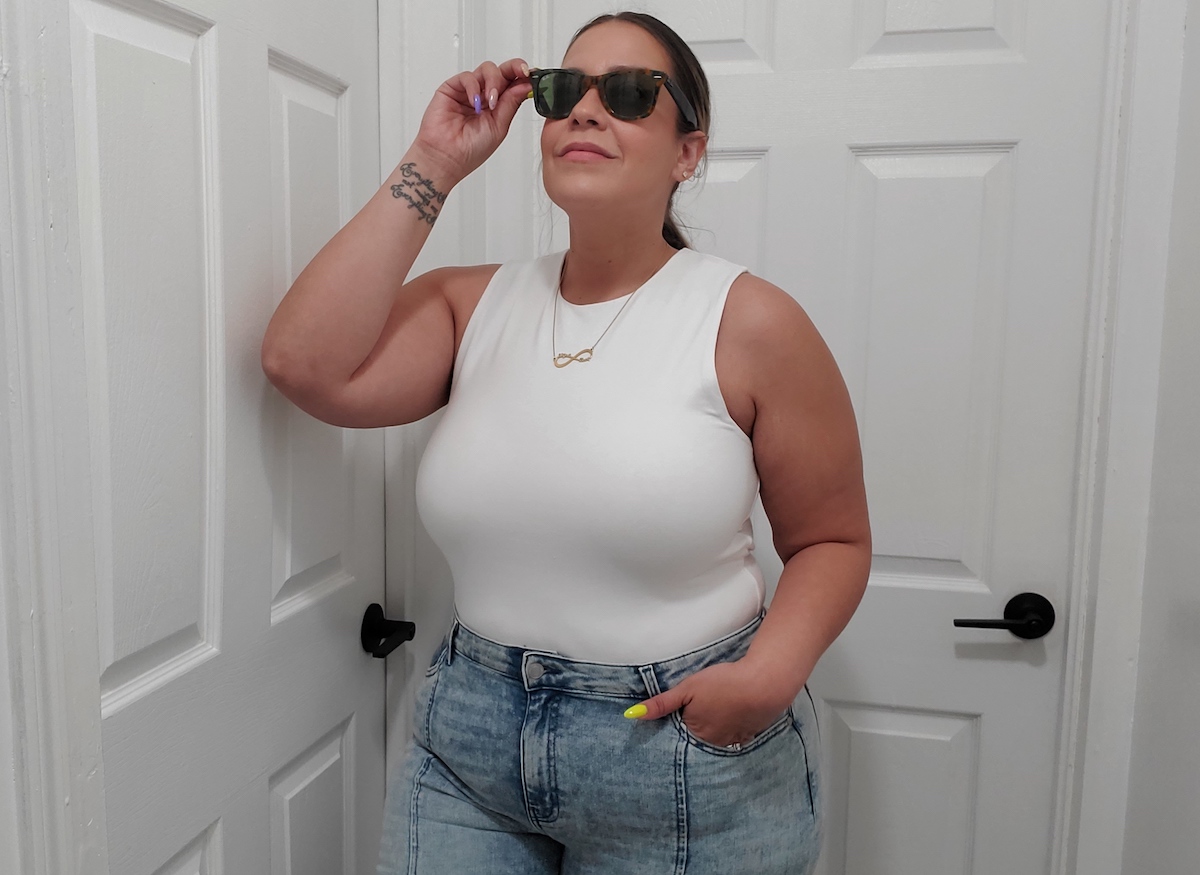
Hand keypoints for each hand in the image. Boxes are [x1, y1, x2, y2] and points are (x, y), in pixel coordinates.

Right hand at [410, 58, 531, 185]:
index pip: (514, 84)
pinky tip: (474, 103)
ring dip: (494, 81)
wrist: (447, 158)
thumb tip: (526, 85)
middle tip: (521, 72)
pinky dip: (473, 86)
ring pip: (487, 70)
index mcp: (499, 106)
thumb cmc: (470, 150)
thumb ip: (511, 103)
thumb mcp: (499, 126)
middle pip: (502, 72)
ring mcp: (469, 91)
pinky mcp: (452, 88)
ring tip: (491, 100)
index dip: (523, 77)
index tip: (533, 76)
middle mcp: (485, 96)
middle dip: (514, 68)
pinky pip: (467, 77)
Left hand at [627, 659, 797, 747]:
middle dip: (693, 730)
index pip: (677, 735)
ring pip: (715, 739)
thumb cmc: (724, 684)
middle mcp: (712, 743)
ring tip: (716, 710)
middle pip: (696, 739)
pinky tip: (732, 715)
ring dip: (713, 730)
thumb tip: (632, 715)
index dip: (675, 725)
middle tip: (700, 709)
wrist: (764, 684)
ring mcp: (732, 741)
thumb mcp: (688, 688)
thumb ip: (661, 703)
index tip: (676, 714)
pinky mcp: (749, 734)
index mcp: (695, 734)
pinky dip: (731, 728)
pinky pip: (734, 737)